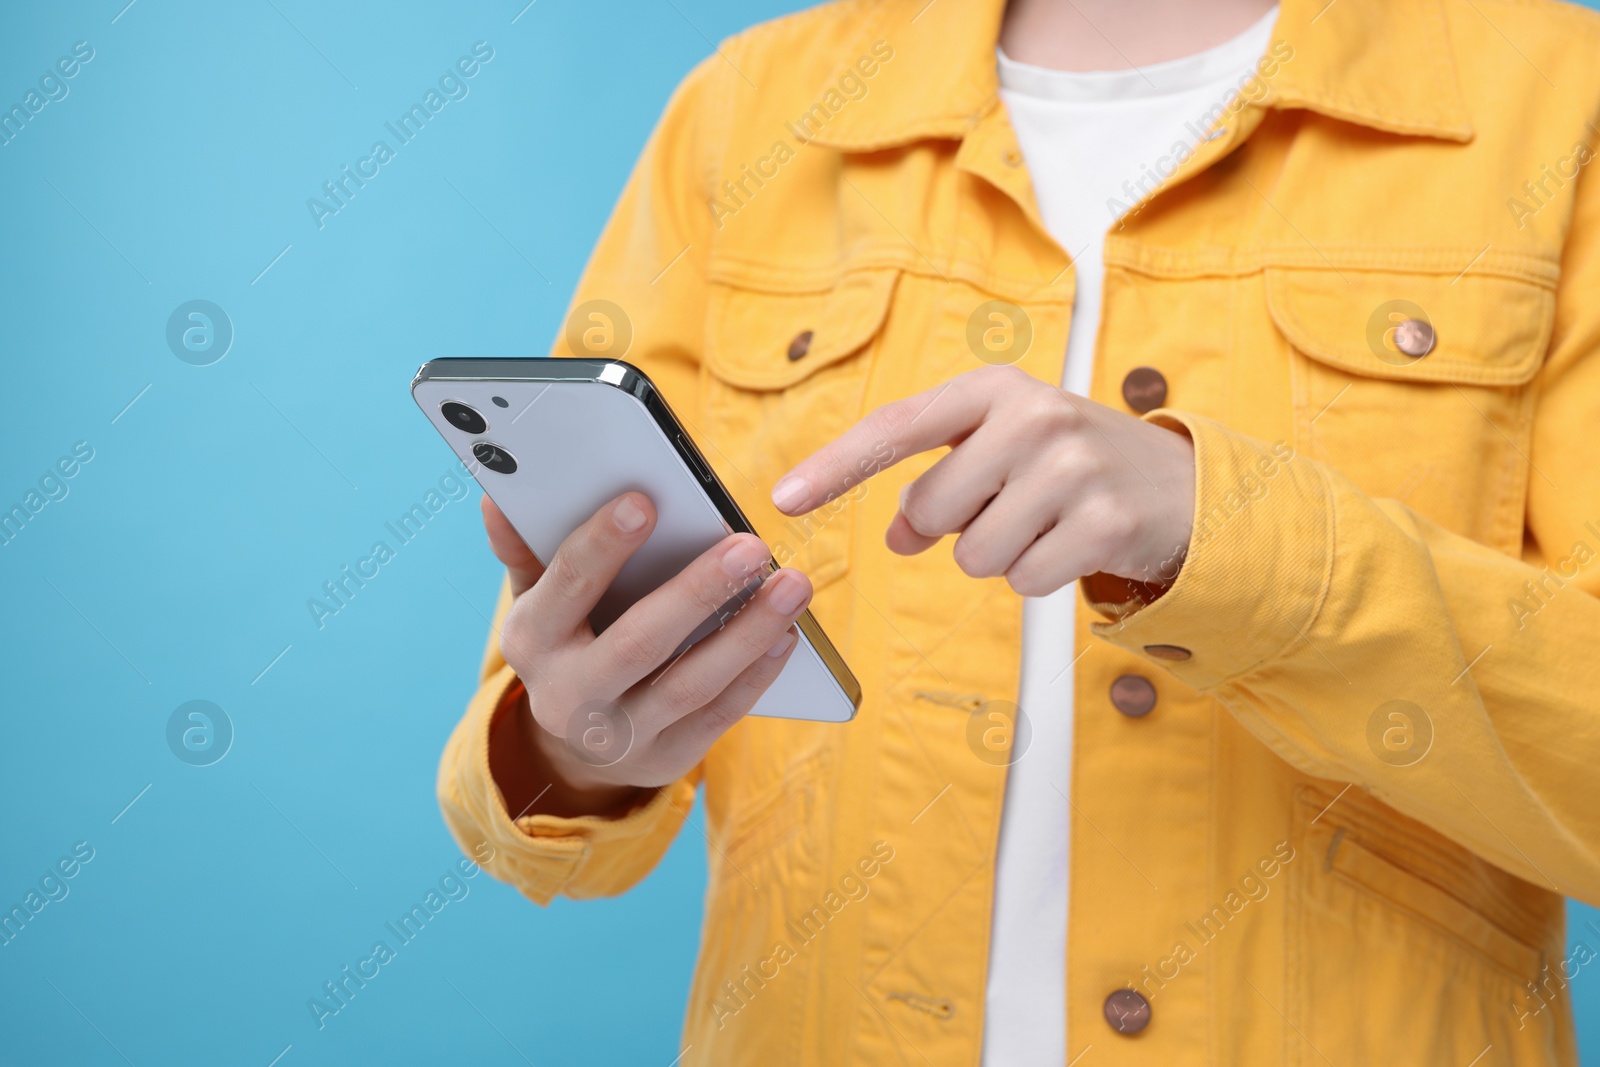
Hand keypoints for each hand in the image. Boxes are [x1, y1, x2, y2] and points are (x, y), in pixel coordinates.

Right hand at [480, 493, 812, 817]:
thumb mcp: (537, 600)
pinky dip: (756, 674)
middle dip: (697, 592)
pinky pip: (718, 715)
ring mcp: (620, 735)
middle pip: (638, 642)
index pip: (565, 586)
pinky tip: (787, 634)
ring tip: (792, 585)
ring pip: (690, 683)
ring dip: (747, 633)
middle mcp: (569, 695)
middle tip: (750, 546)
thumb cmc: (569, 641)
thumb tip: (498, 494)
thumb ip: (527, 549)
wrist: (575, 748)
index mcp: (532, 641)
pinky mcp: (667, 758)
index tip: (645, 501)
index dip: (603, 544)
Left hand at [770, 365, 1195, 596]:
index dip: (835, 467)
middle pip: (931, 511)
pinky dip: (1040, 576)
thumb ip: (942, 481)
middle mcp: (1032, 417)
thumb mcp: (1005, 452)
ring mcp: (1071, 468)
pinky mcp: (1104, 522)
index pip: (895, 427)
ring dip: (1000, 555)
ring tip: (1047, 522)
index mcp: (995, 389)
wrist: (1184, 485)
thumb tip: (894, 536)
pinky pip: (1023, 581)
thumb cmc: (1073, 464)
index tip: (783, 498)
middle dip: (957, 528)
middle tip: (1011, 506)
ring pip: (973, 555)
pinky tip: (1074, 544)